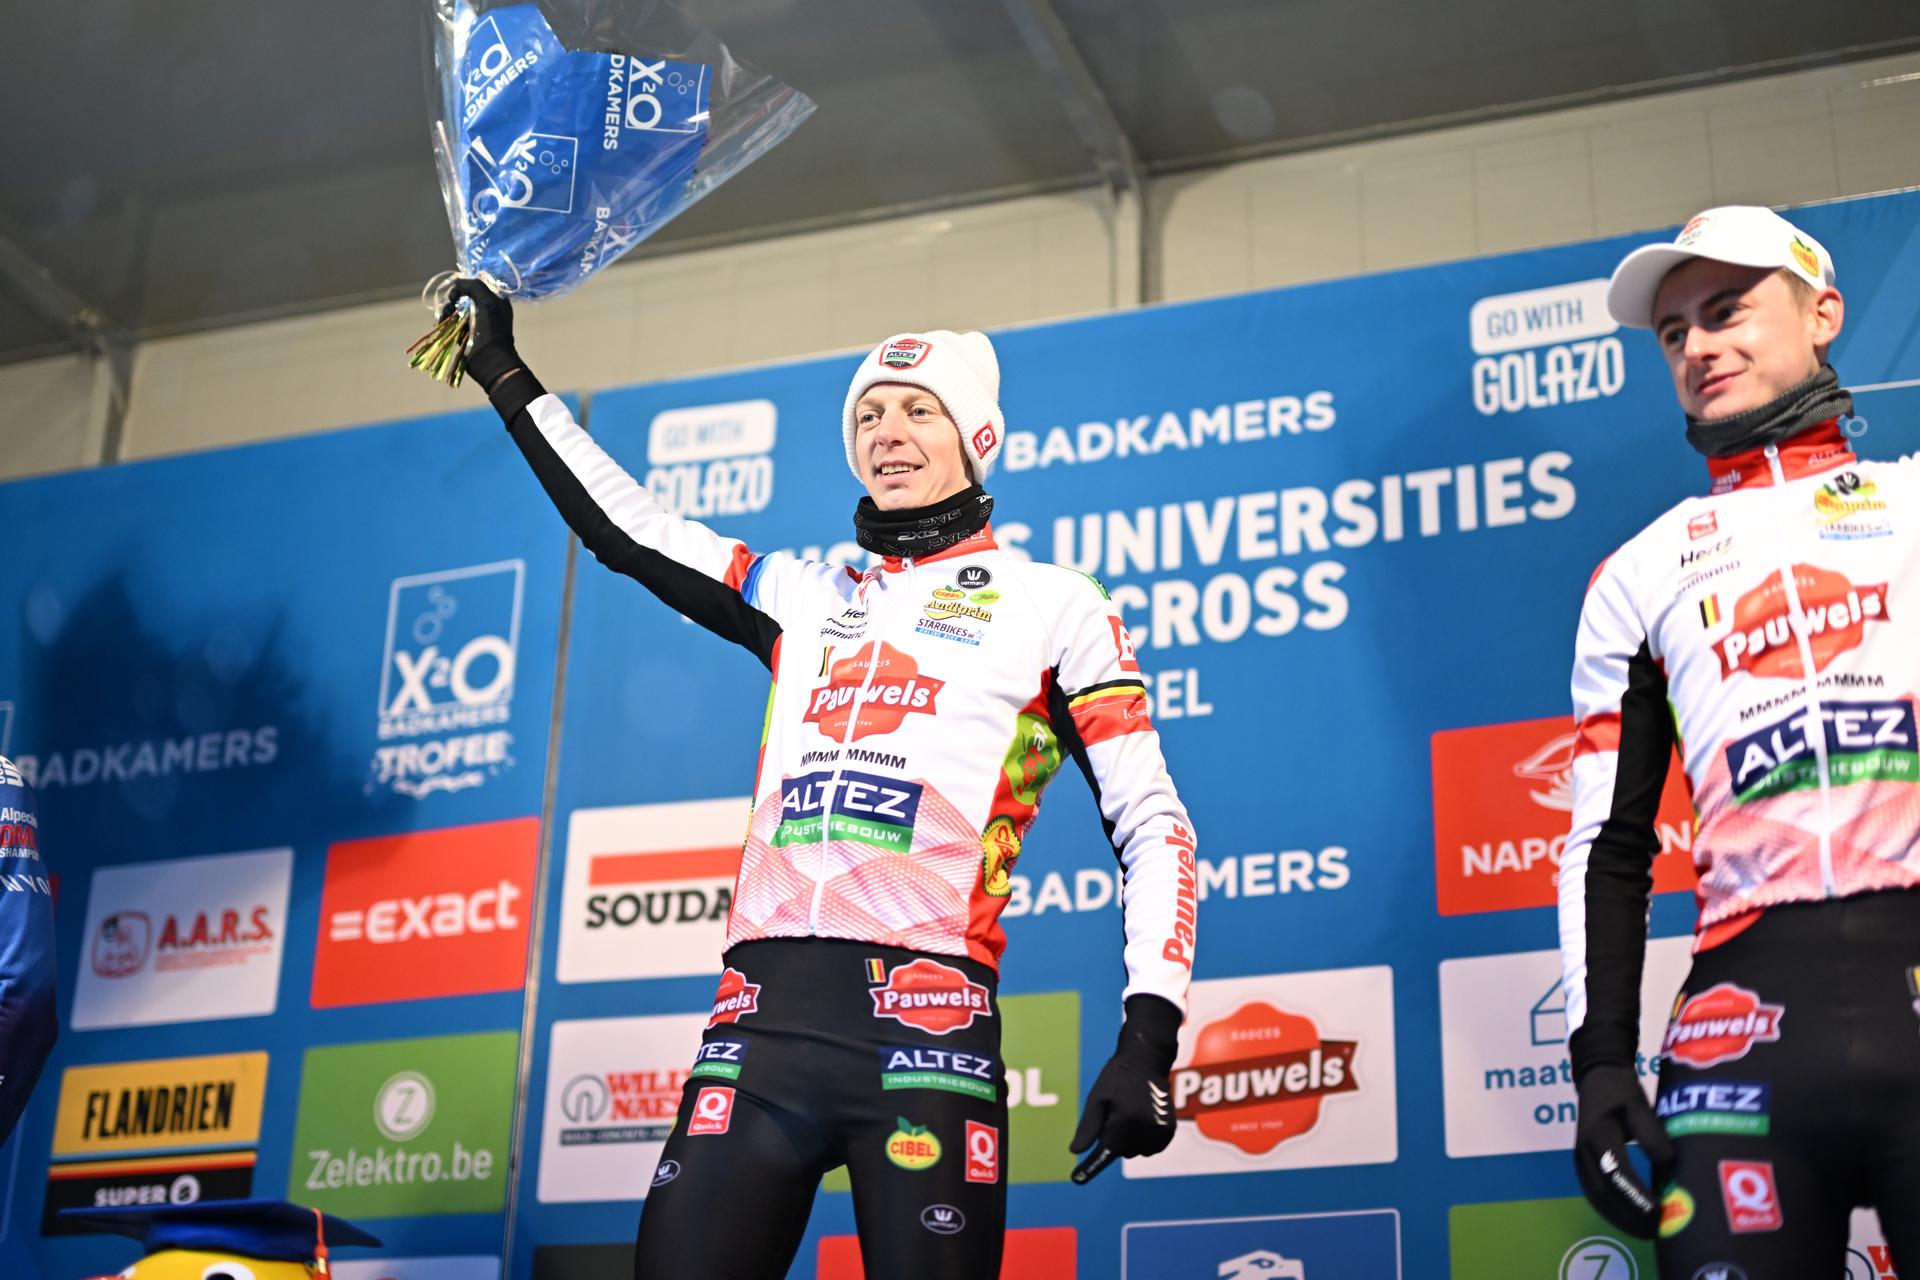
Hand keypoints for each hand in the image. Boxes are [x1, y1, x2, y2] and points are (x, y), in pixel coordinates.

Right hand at [444, 277, 519, 390]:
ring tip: (445, 315)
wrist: (489, 359)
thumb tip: (457, 281)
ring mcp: (474, 320)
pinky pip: (451, 320)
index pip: (477, 284)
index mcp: (495, 300)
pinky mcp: (464, 332)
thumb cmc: (492, 330)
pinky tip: (442, 322)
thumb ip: (474, 286)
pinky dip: (444, 320)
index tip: (458, 291)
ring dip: (447, 309)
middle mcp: (485, 308)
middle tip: (452, 302)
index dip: (465, 285)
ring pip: (455, 307)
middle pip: (463, 295)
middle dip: (454, 297)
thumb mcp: (488, 303)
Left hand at [1070, 994, 1180, 1182]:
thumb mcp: (1097, 1098)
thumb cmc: (1117, 1077)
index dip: (1090, 1167)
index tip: (1076, 1180)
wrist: (1147, 1060)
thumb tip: (1076, 1151)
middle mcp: (1144, 1128)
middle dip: (1113, 1138)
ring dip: (1128, 1140)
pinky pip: (1150, 1149)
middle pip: (1120, 1151)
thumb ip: (1088, 1126)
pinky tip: (1141, 1120)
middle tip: (1114, 1112)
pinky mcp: (1169, 1131)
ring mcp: (1160, 1131)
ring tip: (1129, 1112)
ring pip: (1135, 1152)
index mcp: (1124, 1119)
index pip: (1105, 1151)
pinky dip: (1142, 1141)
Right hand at [1572, 1064, 1672, 1236]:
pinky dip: (1612, 1210)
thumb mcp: (1639, 1104)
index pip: (1615, 1173)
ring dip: (1620, 1217)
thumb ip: (1652, 1132)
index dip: (1636, 1196)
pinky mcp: (1584, 1163)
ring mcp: (1581, 1159)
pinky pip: (1595, 1193)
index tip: (1660, 1211)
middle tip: (1657, 1231)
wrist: (1596, 1075)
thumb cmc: (1621, 1090)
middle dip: (1629, 1216)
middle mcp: (1584, 1151)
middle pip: (1603, 1193)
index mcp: (1598, 1135)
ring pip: (1596, 1197)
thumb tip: (1667, 1163)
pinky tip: (1630, 1219)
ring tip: (1646, 1231)